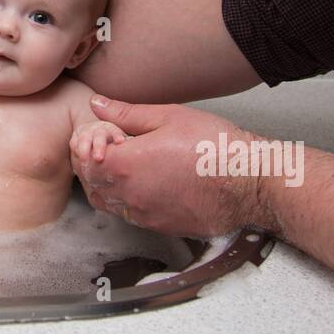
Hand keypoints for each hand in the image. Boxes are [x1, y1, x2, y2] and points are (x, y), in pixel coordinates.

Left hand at [79, 95, 274, 237]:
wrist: (249, 182)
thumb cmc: (213, 146)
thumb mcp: (169, 117)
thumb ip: (126, 113)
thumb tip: (97, 105)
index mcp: (125, 164)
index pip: (85, 159)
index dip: (90, 145)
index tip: (106, 136)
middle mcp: (129, 195)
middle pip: (91, 183)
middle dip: (95, 165)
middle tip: (114, 148)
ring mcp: (143, 215)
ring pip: (108, 203)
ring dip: (109, 185)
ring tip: (129, 166)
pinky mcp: (160, 227)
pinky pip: (130, 216)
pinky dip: (128, 201)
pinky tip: (146, 184)